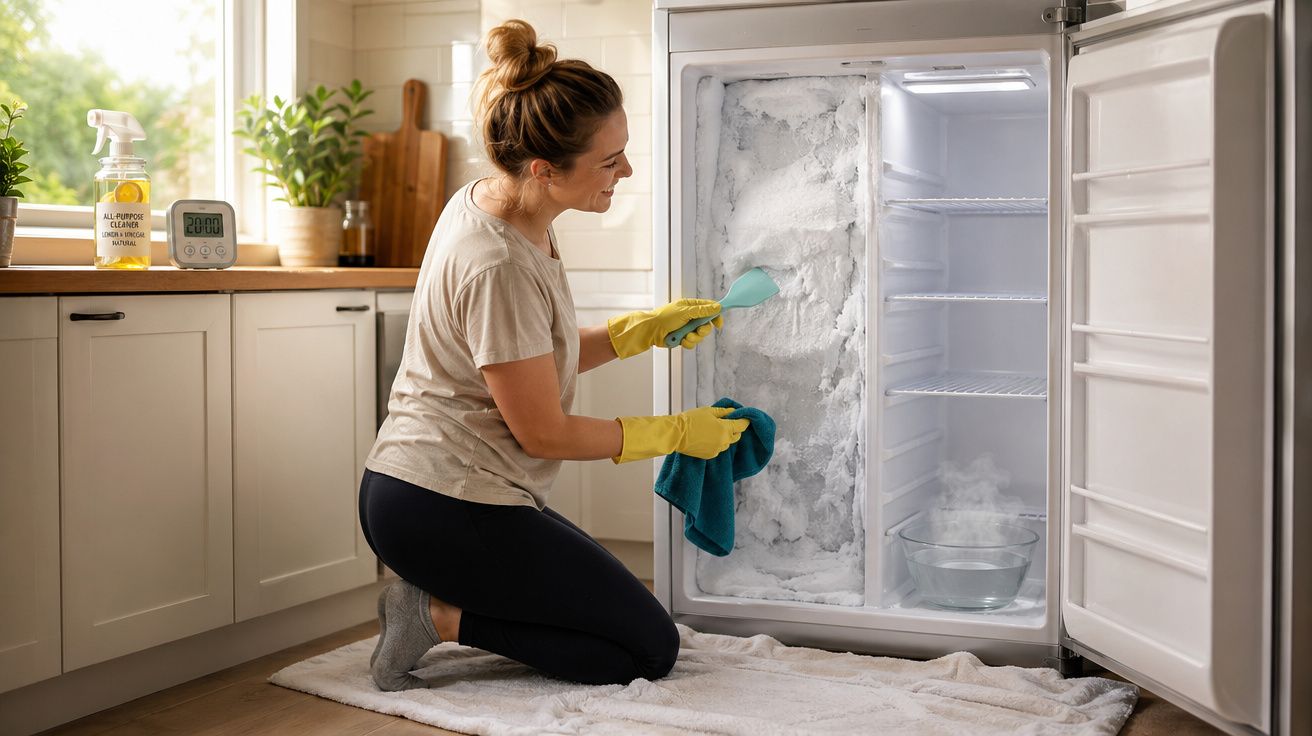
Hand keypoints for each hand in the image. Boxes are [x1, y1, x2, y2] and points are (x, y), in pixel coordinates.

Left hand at [606, 299, 723, 358]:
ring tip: (685, 335)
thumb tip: (717, 307)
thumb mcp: (685, 312)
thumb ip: (702, 311)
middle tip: (698, 330)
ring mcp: (687, 328)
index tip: (718, 323)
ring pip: (700, 336)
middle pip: (706, 325)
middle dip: (703, 330)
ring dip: (694, 337)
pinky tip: (680, 340)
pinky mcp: (683, 337)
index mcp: (691, 306)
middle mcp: (690, 317)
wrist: (651, 330)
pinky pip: (692, 343)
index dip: (716, 316)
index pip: (709, 309)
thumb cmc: (664, 317)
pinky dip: (687, 342)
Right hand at [613, 406, 750, 463]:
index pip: (741, 426)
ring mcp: (717, 450)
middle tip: (727, 422)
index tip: (746, 417)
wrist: (676, 434)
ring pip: (727, 443)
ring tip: (714, 429)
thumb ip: (723, 412)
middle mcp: (724, 441)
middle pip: (736, 436)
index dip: (745, 420)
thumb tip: (733, 411)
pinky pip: (718, 448)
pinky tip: (707, 437)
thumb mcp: (708, 411)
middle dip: (735, 429)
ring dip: (725, 436)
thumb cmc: (691, 420)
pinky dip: (716, 443)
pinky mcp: (710, 455)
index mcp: (725, 429)